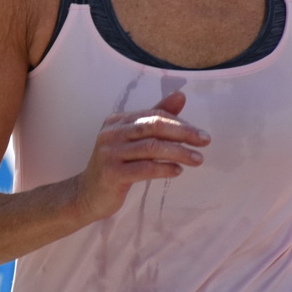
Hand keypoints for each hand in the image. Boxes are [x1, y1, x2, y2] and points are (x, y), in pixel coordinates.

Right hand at [72, 90, 207, 222]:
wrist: (87, 195)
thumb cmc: (115, 166)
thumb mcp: (133, 140)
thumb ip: (155, 118)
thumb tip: (181, 96)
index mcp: (117, 121)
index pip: (153, 115)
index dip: (179, 122)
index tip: (199, 134)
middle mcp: (111, 133)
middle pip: (153, 126)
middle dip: (183, 132)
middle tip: (204, 141)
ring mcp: (109, 153)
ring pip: (151, 148)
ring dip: (179, 152)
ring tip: (197, 159)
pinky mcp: (111, 174)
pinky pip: (144, 169)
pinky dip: (164, 168)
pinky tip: (178, 171)